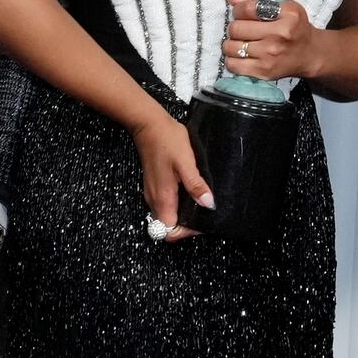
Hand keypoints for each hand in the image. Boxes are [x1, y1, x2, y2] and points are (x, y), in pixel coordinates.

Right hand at [134, 111, 213, 236]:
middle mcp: (154, 200)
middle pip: (168, 226)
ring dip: (183, 215)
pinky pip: (165, 204)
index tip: (200, 223)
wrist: (149, 124)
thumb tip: (208, 204)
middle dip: (186, 225)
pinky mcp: (154, 185)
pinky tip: (190, 192)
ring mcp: (153, 193)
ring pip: (167, 215)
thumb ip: (196, 185)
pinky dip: (178, 205)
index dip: (185, 232)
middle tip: (204, 214)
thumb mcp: (186, 162)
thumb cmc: (167, 140)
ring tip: (200, 202)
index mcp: (163, 198)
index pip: (169, 231)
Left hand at [217, 0, 325, 82]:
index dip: (239, 10)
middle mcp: (278, 36)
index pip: (247, 9)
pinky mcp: (264, 72)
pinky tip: (241, 55)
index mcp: (287, 16)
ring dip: (231, 44)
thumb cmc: (295, 28)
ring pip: (230, 47)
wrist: (309, 54)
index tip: (241, 13)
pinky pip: (233, 65)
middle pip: (236, 28)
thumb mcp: (285, 8)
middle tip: (242, 29)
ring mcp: (270, 56)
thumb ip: (258, 2)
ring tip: (241, 42)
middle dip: (235, 27)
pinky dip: (232, 59)